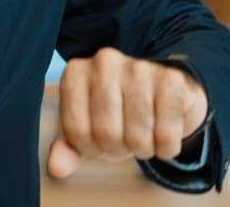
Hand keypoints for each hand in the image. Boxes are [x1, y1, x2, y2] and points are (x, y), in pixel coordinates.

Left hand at [46, 48, 208, 178]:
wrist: (164, 96)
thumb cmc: (120, 114)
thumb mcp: (89, 130)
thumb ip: (69, 148)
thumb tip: (57, 167)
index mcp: (76, 72)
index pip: (77, 132)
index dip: (92, 148)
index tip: (101, 139)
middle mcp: (104, 62)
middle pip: (107, 133)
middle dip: (119, 148)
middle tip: (126, 138)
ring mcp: (139, 67)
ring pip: (137, 136)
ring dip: (144, 149)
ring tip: (145, 134)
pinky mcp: (172, 80)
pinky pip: (166, 135)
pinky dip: (167, 147)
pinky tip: (165, 132)